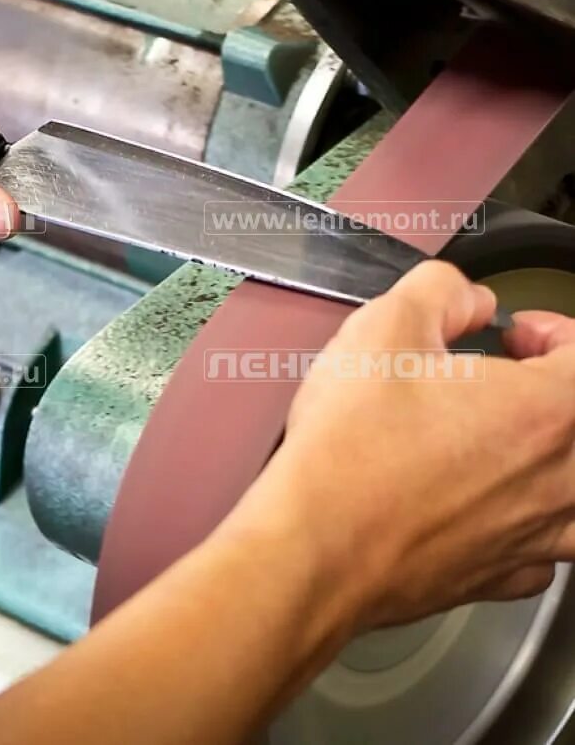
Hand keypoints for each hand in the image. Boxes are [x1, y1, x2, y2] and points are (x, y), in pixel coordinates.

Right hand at [224, 261, 574, 631]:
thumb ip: (440, 290)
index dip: (553, 331)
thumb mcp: (383, 327)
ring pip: (572, 492)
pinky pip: (543, 546)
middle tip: (498, 379)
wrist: (318, 544)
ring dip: (546, 459)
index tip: (516, 333)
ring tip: (495, 443)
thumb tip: (468, 299)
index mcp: (544, 410)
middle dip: (546, 387)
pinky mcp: (501, 576)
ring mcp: (535, 535)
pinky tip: (480, 502)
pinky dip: (525, 519)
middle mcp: (558, 479)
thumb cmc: (351, 449)